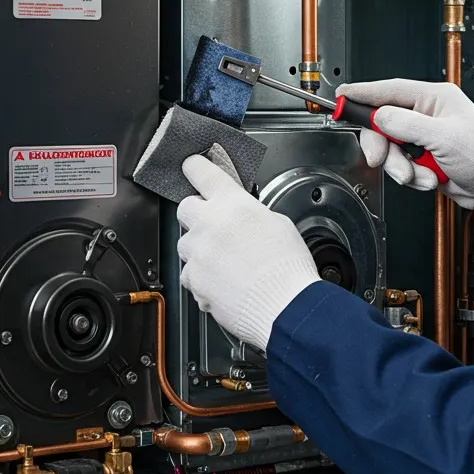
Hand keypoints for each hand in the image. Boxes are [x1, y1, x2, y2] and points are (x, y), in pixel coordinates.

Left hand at [176, 154, 321, 351]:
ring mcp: (198, 252)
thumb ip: (250, 213)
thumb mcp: (278, 223)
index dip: (195, 167)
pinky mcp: (193, 279)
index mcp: (233, 204)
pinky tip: (223, 283)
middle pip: (185, 208)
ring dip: (200, 250)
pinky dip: (202, 277)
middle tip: (215, 227)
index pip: (203, 172)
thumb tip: (241, 215)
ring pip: (186, 244)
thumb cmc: (287, 268)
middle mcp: (210, 224)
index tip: (191, 166)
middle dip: (197, 215)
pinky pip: (189, 273)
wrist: (285, 306)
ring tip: (226, 263)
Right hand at [335, 79, 473, 227]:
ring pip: (391, 148)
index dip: (362, 93)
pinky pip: (402, 165)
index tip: (341, 96)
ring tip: (420, 175)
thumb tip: (379, 115)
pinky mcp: (424, 157)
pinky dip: (412, 176)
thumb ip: (406, 125)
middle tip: (379, 159)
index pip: (389, 90)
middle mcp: (428, 114)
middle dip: (382, 146)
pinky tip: (429, 178)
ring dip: (401, 167)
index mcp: (435, 98)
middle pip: (384, 123)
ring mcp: (425, 136)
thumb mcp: (443, 138)